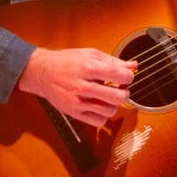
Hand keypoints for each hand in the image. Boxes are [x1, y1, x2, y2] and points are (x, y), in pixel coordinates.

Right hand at [18, 47, 137, 126]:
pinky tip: (99, 106)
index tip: (126, 77)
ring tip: (109, 97)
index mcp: (89, 67)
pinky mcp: (74, 112)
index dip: (128, 77)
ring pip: (109, 111)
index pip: (121, 76)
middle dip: (124, 93)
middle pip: (117, 96)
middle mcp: (83, 85)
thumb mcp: (90, 54)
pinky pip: (98, 121)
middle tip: (120, 89)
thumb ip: (113, 61)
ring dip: (114, 105)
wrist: (43, 72)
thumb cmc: (66, 61)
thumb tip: (133, 66)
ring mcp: (78, 101)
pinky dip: (103, 116)